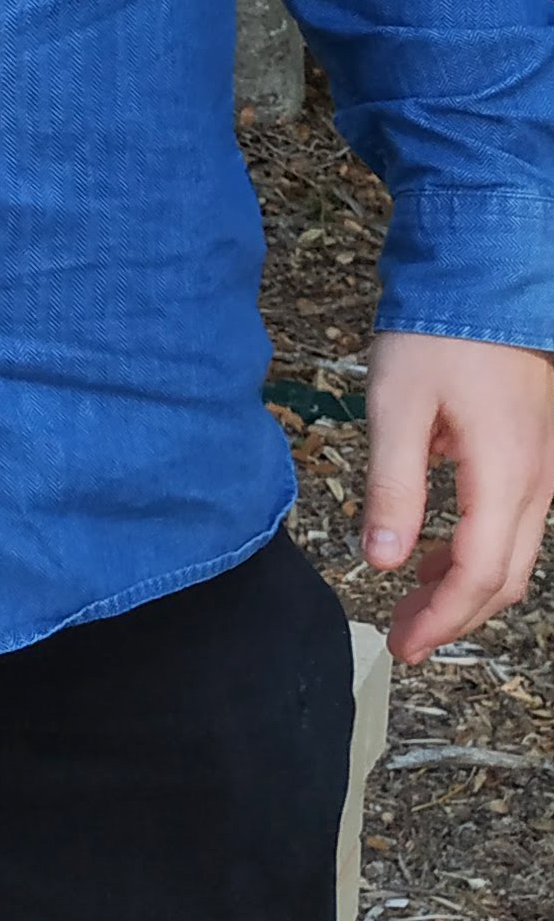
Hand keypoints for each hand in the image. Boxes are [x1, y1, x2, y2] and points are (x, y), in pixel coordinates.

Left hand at [361, 331, 553, 662]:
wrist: (485, 277)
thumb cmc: (439, 334)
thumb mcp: (398, 406)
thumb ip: (392, 487)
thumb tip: (383, 561)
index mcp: (506, 475)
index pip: (480, 576)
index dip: (442, 619)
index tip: (403, 643)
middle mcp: (538, 482)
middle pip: (505, 578)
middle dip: (454, 616)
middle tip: (404, 637)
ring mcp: (543, 470)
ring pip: (515, 556)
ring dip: (466, 588)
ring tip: (412, 600)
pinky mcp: (534, 456)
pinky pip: (515, 526)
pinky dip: (479, 552)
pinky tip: (437, 551)